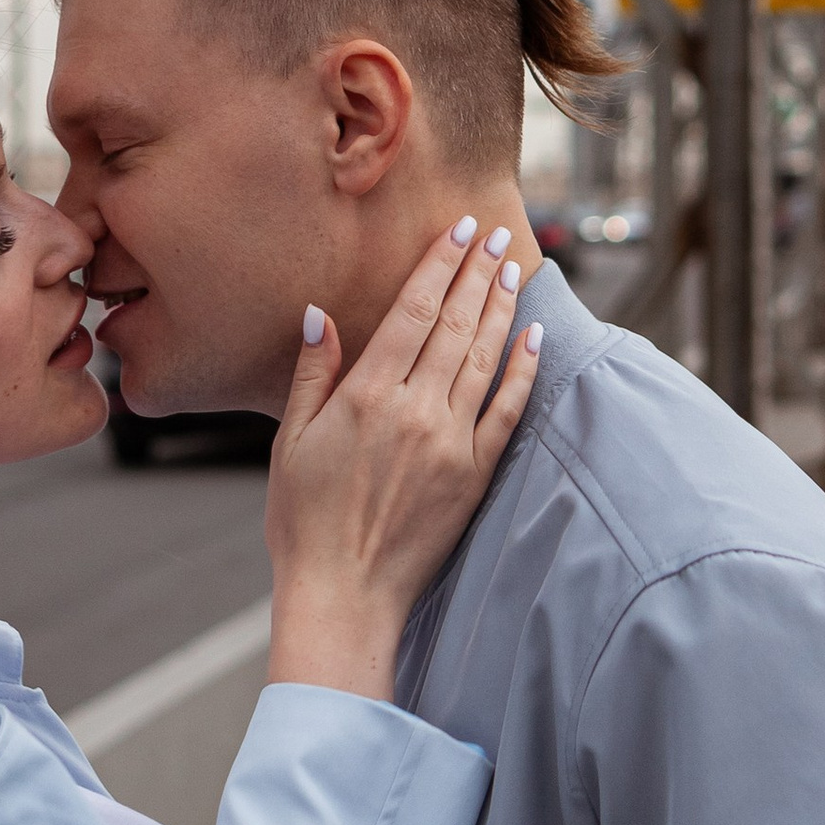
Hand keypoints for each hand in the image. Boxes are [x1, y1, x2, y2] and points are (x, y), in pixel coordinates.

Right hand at [265, 221, 540, 699]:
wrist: (343, 594)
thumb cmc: (303, 522)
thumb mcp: (290, 442)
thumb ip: (313, 374)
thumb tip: (318, 314)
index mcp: (365, 396)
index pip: (414, 311)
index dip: (440, 264)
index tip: (460, 230)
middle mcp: (414, 410)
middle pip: (455, 324)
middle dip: (478, 272)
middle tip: (498, 233)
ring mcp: (450, 443)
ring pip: (485, 358)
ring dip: (502, 308)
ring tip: (514, 268)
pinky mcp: (474, 475)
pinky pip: (507, 412)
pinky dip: (523, 371)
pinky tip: (534, 337)